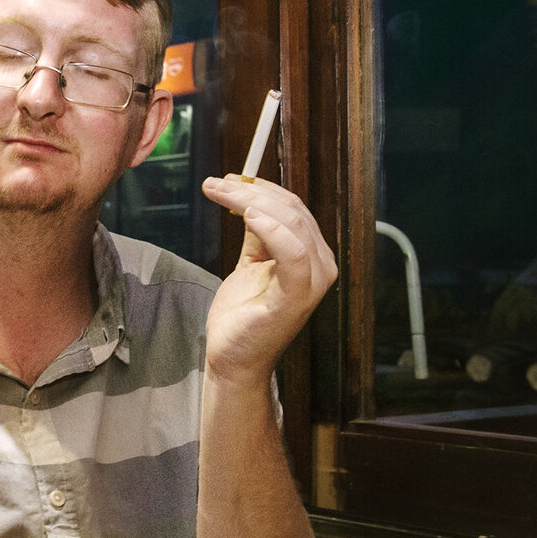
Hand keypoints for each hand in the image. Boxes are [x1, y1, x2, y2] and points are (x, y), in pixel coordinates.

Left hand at [198, 176, 336, 381]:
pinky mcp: (297, 296)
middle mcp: (320, 266)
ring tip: (219, 192)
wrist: (234, 358)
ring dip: (251, 200)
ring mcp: (312, 282)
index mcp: (312, 256)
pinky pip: (291, 252)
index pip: (294, 209)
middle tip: (216, 183)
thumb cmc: (242, 315)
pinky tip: (247, 215)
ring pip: (291, 222)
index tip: (228, 179)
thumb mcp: (251, 264)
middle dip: (251, 190)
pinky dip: (270, 228)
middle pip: (292, 211)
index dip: (262, 187)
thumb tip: (249, 200)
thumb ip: (258, 235)